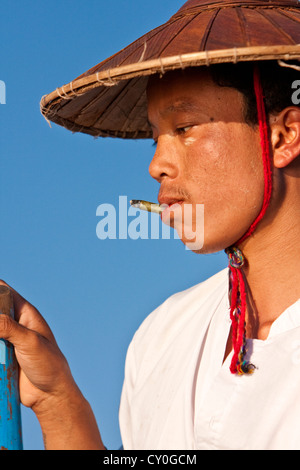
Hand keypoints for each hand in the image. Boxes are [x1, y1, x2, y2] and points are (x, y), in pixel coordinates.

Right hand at [0, 280, 103, 448]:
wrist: (49, 394)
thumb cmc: (49, 364)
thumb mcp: (30, 342)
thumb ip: (9, 328)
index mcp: (25, 313)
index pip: (4, 291)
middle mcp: (14, 324)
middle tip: (1, 339)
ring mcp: (7, 340)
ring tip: (4, 351)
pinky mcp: (1, 356)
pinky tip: (0, 357)